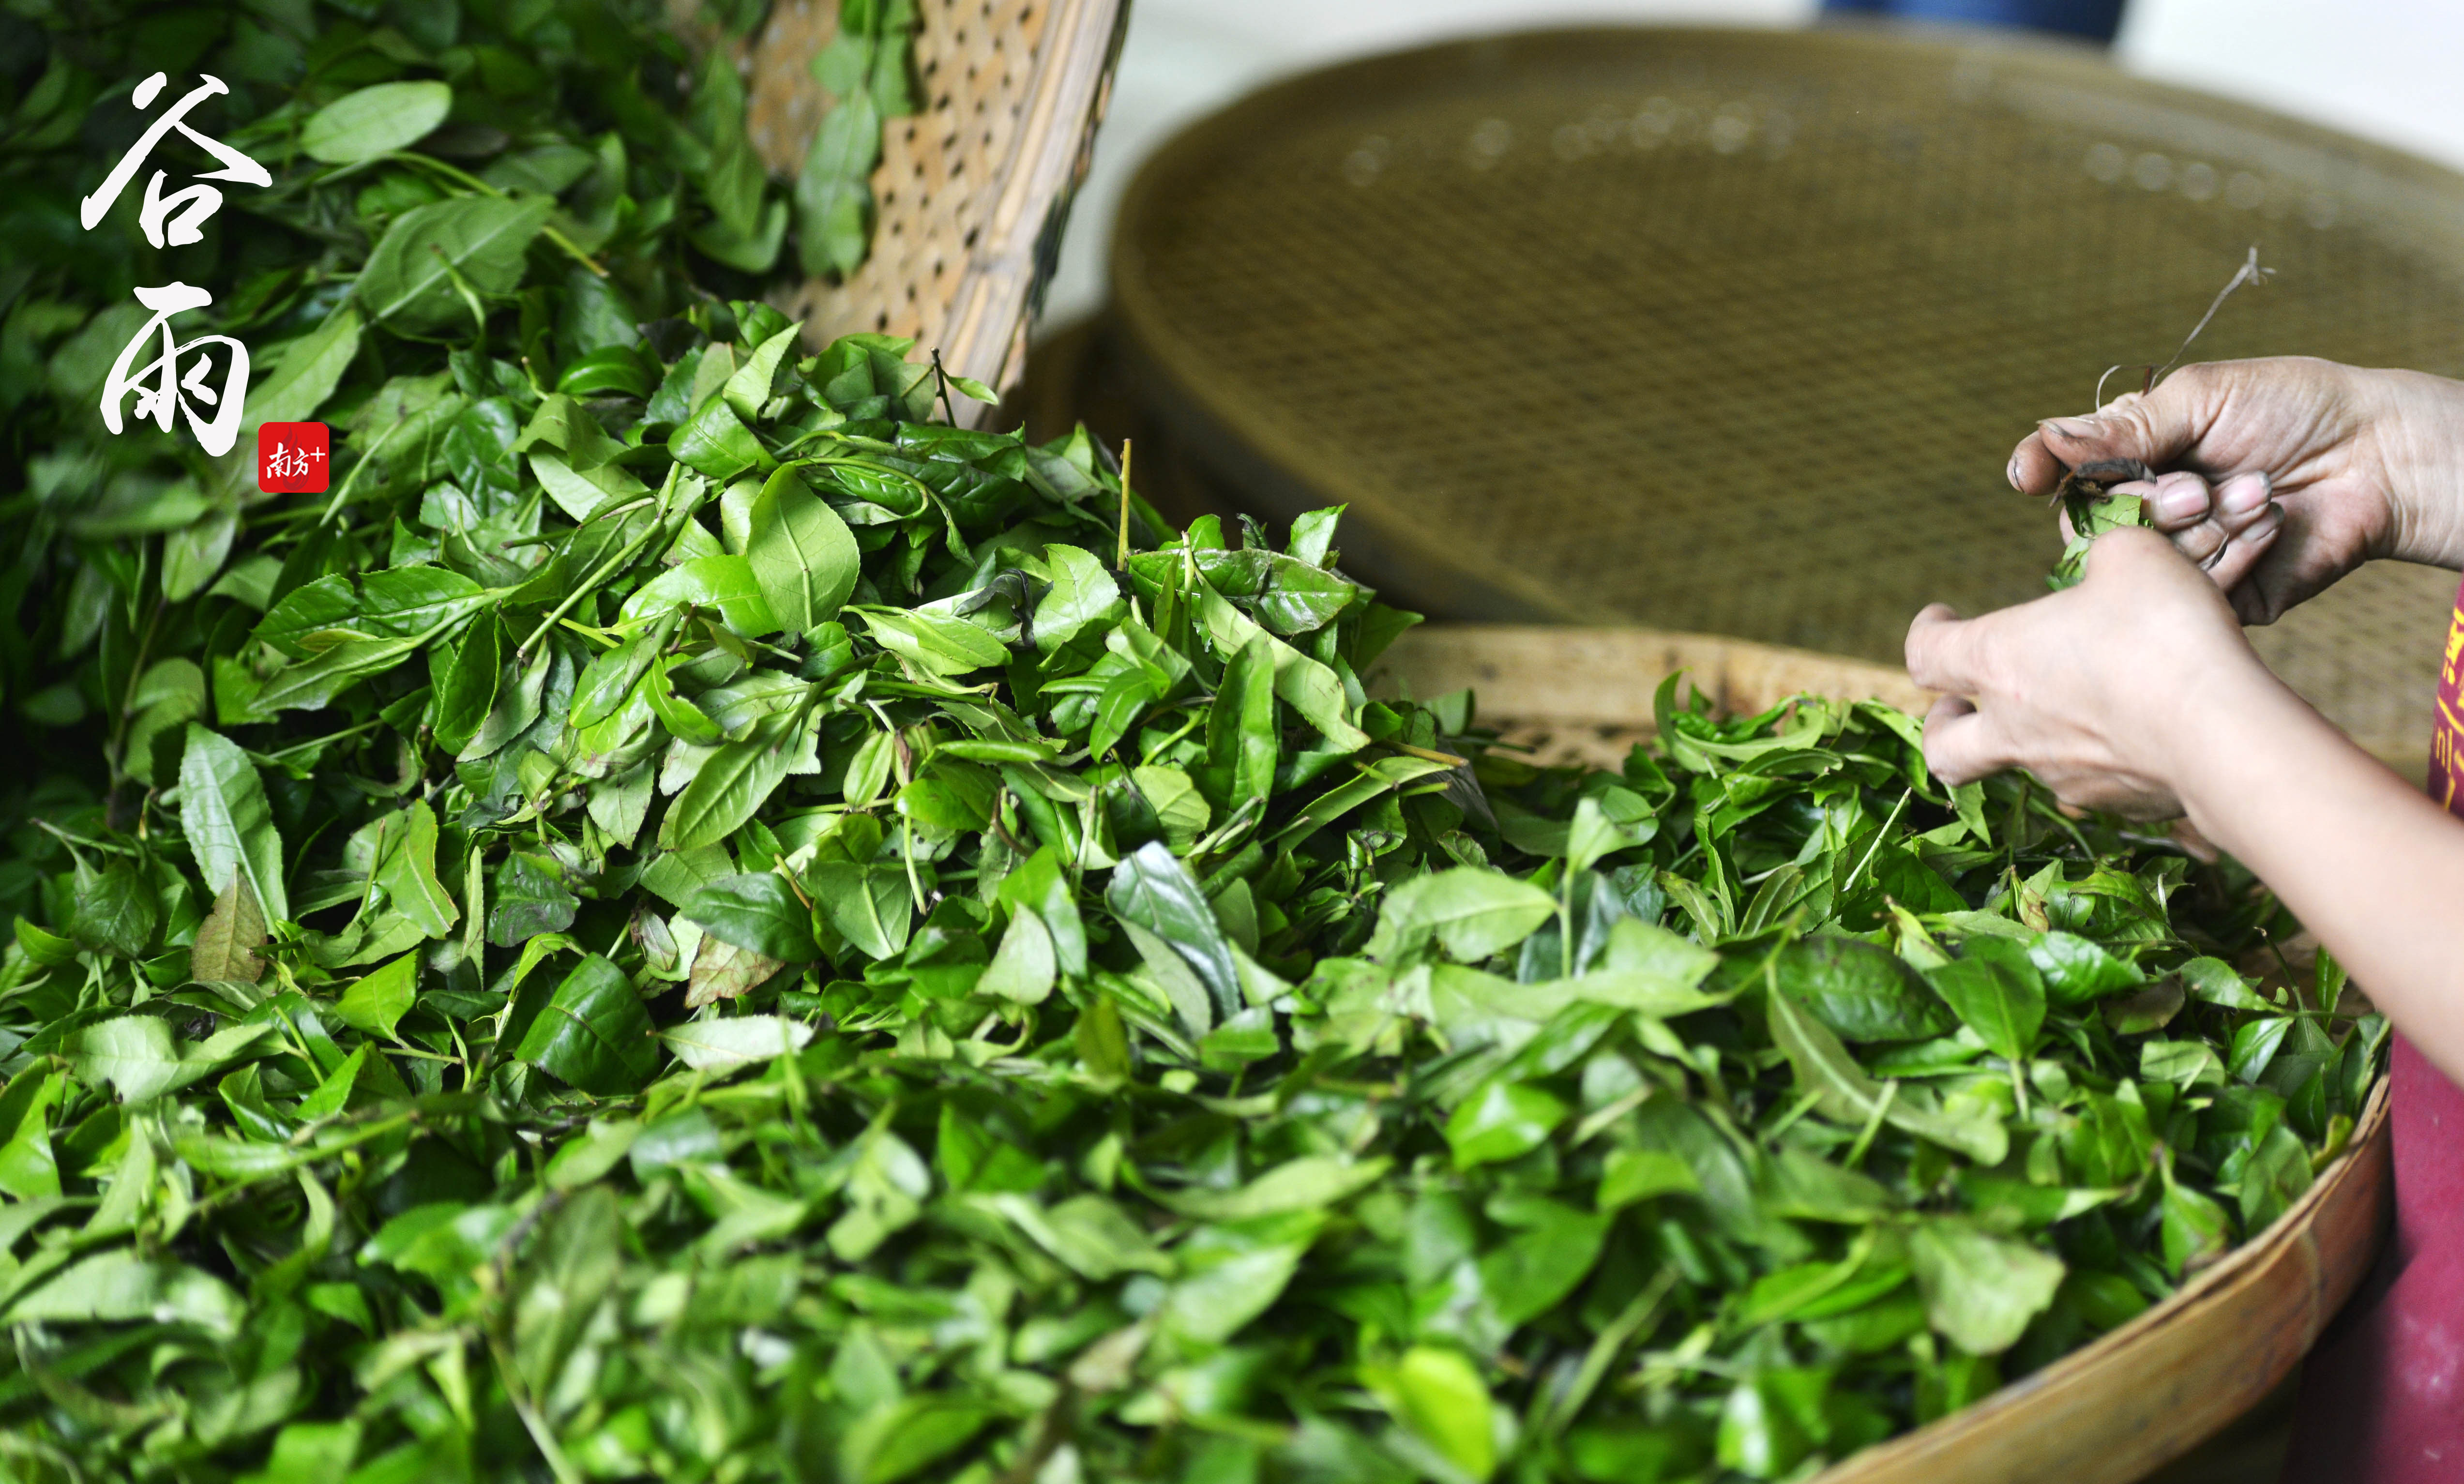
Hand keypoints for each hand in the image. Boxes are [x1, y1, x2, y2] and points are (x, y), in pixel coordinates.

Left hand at [1906, 528, 2271, 817]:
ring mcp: (2060, 774)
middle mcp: (2014, 728)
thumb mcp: (2132, 557)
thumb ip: (2103, 556)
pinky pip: (2090, 783)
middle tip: (1961, 702)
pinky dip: (2098, 759)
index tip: (1940, 615)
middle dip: (1943, 723)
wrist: (2224, 732)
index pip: (1924, 653)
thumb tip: (2106, 566)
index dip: (1925, 631)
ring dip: (2032, 736)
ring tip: (2077, 703)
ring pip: (2022, 764)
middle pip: (1942, 746)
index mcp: (1998, 661)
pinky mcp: (2113, 803)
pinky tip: (2140, 732)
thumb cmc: (2164, 633)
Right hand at [2008, 357, 2463, 622]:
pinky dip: (2230, 554)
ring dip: (2198, 527)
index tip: (2026, 474)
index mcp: (2138, 456)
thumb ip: (2125, 427)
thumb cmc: (2298, 409)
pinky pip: (2191, 592)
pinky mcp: (2218, 597)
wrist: (2381, 458)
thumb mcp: (2203, 398)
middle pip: (2093, 525)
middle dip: (2142, 505)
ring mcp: (2181, 556)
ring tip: (2257, 493)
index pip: (2068, 471)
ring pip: (2141, 562)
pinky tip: (2268, 523)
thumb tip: (2046, 439)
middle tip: (2195, 488)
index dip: (2042, 471)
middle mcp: (2150, 510)